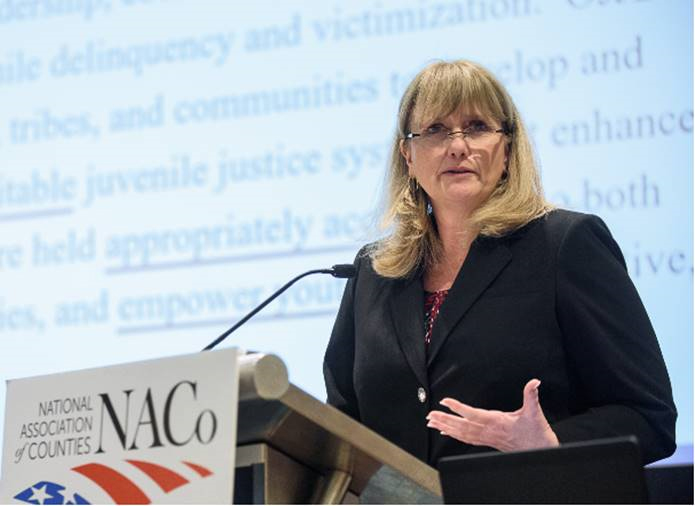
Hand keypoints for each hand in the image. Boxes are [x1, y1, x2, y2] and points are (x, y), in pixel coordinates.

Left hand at [426, 379, 558, 451]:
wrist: (540, 451)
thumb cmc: (536, 434)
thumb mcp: (535, 412)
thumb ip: (531, 395)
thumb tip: (534, 382)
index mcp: (497, 421)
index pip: (473, 414)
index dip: (458, 408)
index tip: (445, 402)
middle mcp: (489, 431)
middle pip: (462, 425)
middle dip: (445, 420)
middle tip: (430, 415)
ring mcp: (487, 438)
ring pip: (462, 433)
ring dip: (446, 427)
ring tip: (431, 422)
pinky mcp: (487, 442)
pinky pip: (467, 439)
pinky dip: (454, 435)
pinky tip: (445, 432)